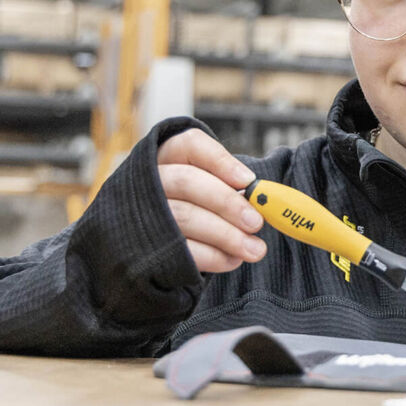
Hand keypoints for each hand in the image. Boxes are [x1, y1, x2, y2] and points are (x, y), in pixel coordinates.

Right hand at [156, 128, 265, 272]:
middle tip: (256, 222)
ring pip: (185, 217)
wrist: (151, 251)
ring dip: (227, 235)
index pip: (190, 145)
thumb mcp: (204, 190)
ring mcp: (141, 214)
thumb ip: (227, 188)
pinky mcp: (145, 248)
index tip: (248, 180)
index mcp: (166, 158)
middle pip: (187, 181)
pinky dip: (213, 256)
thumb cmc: (190, 211)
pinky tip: (233, 260)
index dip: (220, 161)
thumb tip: (263, 200)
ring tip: (255, 249)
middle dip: (227, 202)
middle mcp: (148, 181)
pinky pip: (182, 250)